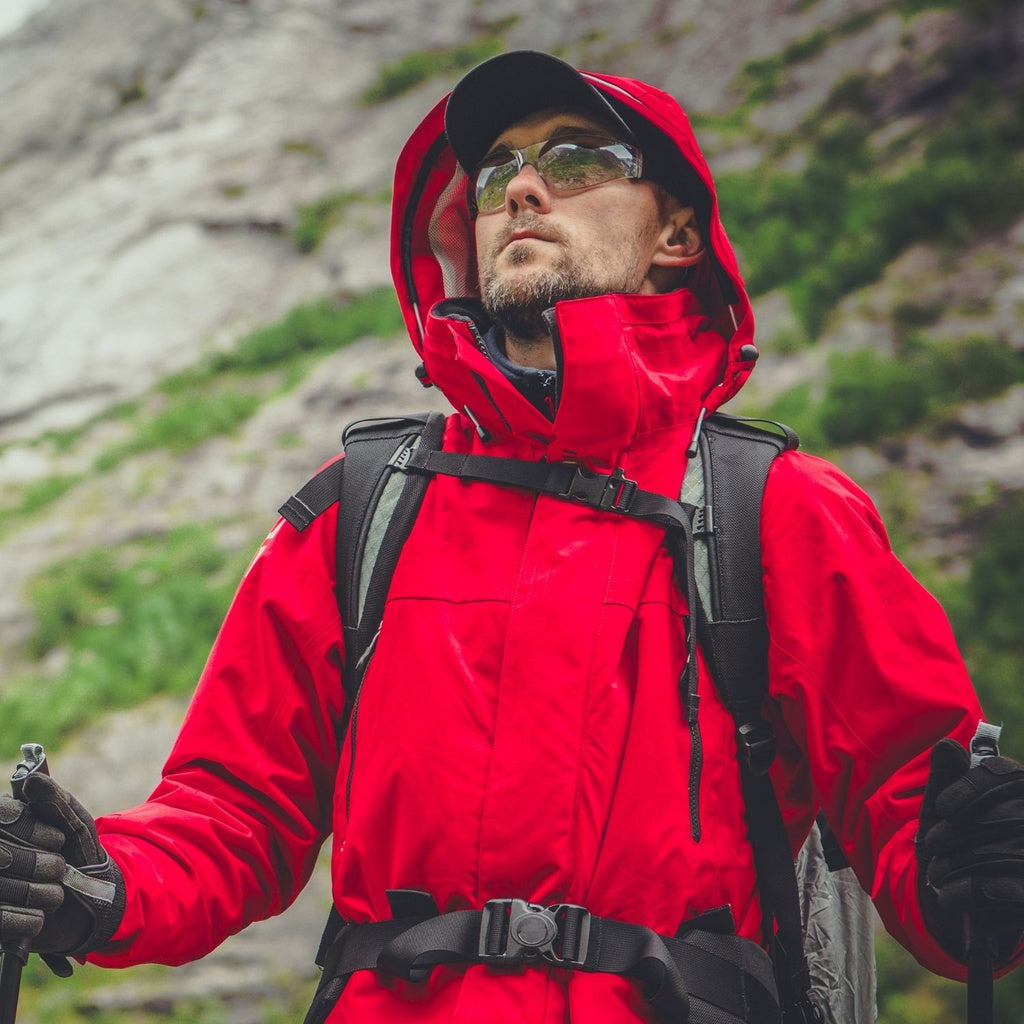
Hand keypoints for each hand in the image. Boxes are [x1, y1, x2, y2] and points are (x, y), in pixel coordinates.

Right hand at [0, 772, 124, 971]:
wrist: (88, 901)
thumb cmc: (79, 854)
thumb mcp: (75, 825)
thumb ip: (55, 802)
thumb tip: (32, 779)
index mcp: (5, 821)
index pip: (3, 817)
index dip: (30, 830)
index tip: (60, 840)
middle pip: (1, 854)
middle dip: (37, 864)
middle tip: (60, 869)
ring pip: (1, 886)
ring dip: (36, 893)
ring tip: (57, 894)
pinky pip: (0, 920)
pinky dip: (25, 920)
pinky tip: (41, 918)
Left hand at [917, 737, 1023, 964]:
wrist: (971, 903)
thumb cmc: (955, 843)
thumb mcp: (944, 808)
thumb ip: (946, 777)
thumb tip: (947, 746)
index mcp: (1016, 789)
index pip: (1000, 775)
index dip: (969, 789)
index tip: (942, 808)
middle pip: (992, 818)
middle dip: (952, 834)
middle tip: (932, 844)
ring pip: (991, 854)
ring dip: (952, 866)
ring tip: (935, 873)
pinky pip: (992, 890)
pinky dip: (961, 893)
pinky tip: (948, 896)